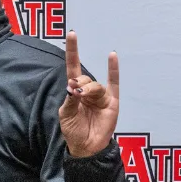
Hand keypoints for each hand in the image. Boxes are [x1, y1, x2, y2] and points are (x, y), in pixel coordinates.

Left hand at [59, 31, 119, 157]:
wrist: (87, 146)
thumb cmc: (74, 130)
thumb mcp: (66, 115)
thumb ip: (70, 99)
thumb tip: (72, 85)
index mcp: (75, 91)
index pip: (72, 67)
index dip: (72, 52)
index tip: (72, 34)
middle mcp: (88, 90)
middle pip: (84, 78)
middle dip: (79, 84)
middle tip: (75, 93)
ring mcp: (100, 95)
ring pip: (95, 85)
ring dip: (89, 89)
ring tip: (83, 97)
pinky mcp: (112, 101)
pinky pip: (114, 83)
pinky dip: (113, 70)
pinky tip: (112, 56)